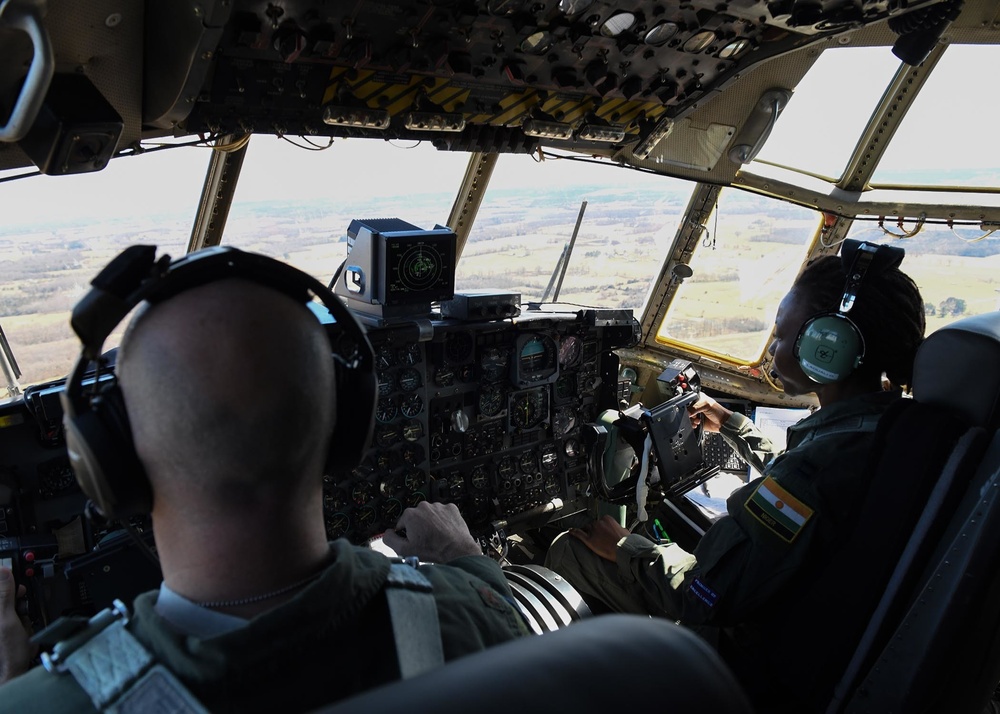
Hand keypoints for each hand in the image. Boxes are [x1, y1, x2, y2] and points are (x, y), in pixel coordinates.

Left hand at [0, 568, 34, 684]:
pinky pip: (17, 620)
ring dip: (22, 615)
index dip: (8, 581)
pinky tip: (23, 633)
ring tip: (23, 627)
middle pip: (6, 597)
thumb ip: (5, 595)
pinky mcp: (6, 630)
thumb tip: (3, 572)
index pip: (1, 586)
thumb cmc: (6, 652)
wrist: (11, 674)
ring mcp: (3, 624)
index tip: (17, 586)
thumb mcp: (8, 619)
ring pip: (13, 608)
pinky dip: (22, 624)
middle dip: (17, 602)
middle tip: (22, 608)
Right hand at [382, 502, 482, 562]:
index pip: (403, 523)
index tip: (414, 541)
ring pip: (430, 515)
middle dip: (419, 527)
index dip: (407, 534)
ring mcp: (438, 506)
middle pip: (416, 518)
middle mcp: (423, 506)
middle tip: (426, 540)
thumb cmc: (432, 551)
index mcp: (410, 515)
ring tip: (437, 537)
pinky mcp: (451, 508)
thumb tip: (387, 532)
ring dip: (431, 523)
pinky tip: (445, 531)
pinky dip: (443, 521)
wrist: (456, 551)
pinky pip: (443, 513)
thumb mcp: (404, 550)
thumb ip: (390, 539)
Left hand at [568, 515, 629, 561]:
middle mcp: (599, 523)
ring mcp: (593, 531)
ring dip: (587, 532)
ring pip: (586, 528)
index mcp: (607, 519)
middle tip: (598, 537)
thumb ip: (616, 527)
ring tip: (590, 537)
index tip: (602, 530)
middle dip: (594, 530)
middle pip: (592, 524)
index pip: (600, 520)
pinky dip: (574, 532)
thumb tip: (616, 529)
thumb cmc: (625, 541)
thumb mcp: (623, 530)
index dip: (601, 526)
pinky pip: (579, 534)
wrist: (623, 550)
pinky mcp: (589, 540)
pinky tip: (570, 531)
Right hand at [687, 393, 731, 432]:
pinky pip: (690, 424)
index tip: (690, 409)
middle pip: (686, 410)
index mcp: (698, 398)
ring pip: (687, 417)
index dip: (687, 405)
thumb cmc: (719, 412)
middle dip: (689, 414)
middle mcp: (696, 406)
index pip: (688, 400)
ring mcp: (696, 414)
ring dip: (691, 420)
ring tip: (698, 420)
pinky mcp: (697, 422)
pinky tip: (697, 423)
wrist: (723, 423)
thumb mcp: (706, 405)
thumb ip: (695, 407)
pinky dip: (692, 425)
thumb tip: (687, 413)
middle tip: (695, 415)